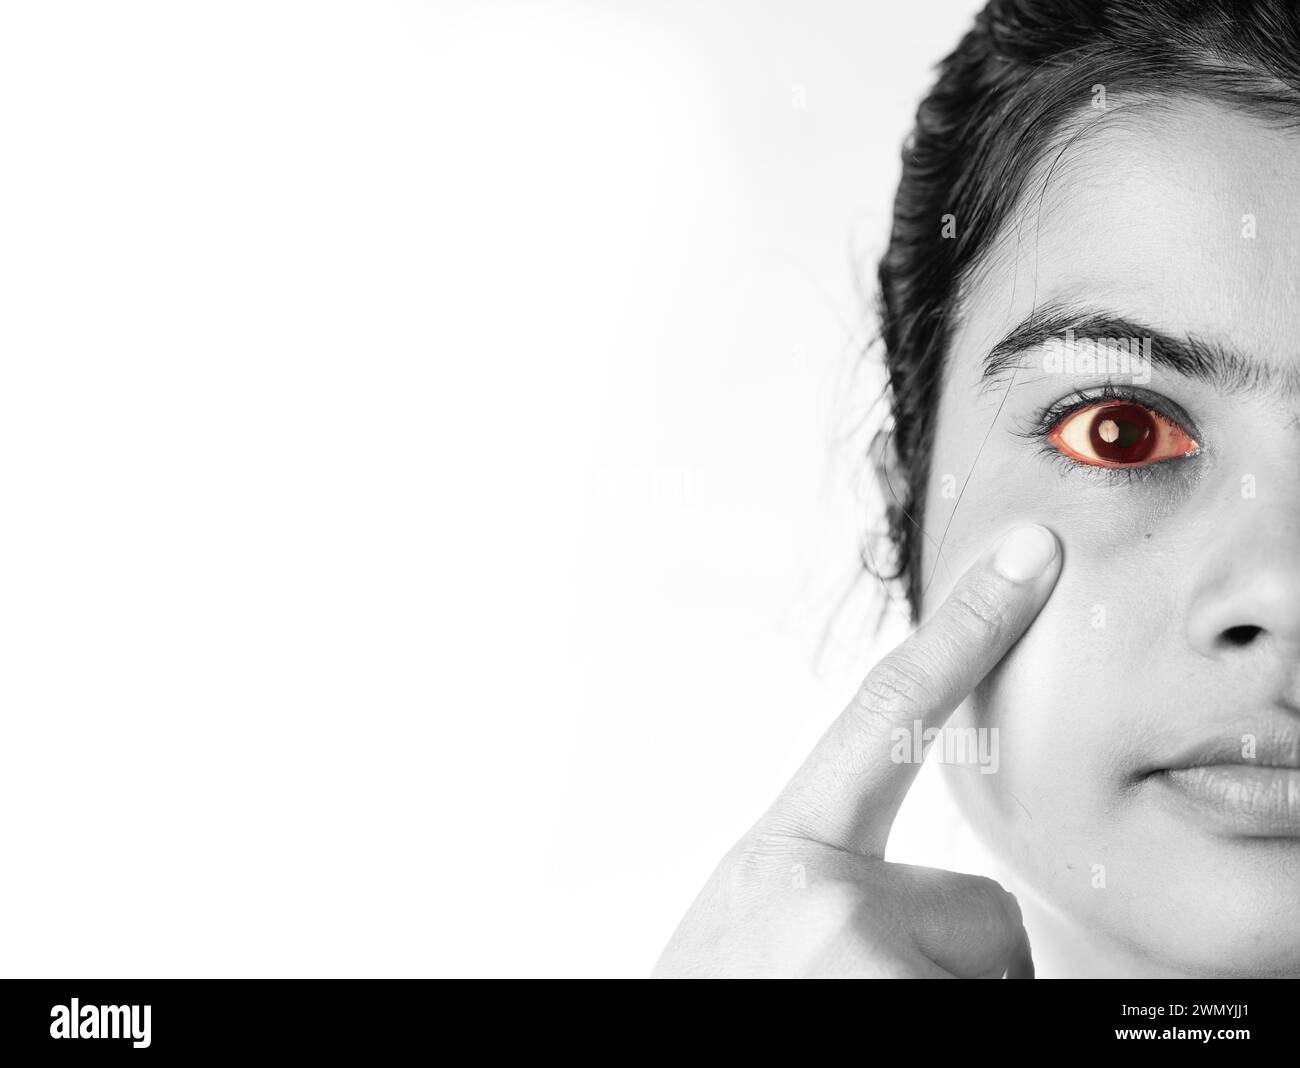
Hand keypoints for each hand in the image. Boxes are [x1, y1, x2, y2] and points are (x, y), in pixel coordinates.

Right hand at [652, 524, 1061, 977]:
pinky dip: (954, 1015)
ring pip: (993, 976)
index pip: (883, 715)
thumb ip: (834, 880)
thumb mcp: (756, 926)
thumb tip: (958, 906)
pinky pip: (997, 1002)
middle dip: (945, 964)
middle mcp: (823, 893)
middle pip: (982, 911)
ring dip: (944, 1001)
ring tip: (847, 1008)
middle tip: (848, 990)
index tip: (1029, 557)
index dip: (964, 629)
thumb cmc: (720, 991)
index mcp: (781, 855)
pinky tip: (865, 1020)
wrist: (656, 1064)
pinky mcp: (910, 1007)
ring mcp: (867, 957)